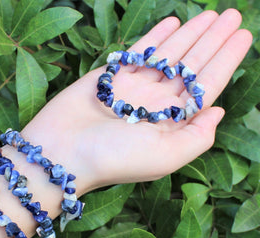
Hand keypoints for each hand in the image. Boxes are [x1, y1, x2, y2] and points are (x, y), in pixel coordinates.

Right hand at [22, 9, 251, 193]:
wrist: (60, 152)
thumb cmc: (112, 158)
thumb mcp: (165, 157)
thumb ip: (198, 137)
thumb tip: (219, 110)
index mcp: (170, 123)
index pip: (204, 87)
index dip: (226, 60)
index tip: (243, 36)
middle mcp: (154, 104)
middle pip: (189, 67)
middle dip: (212, 41)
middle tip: (232, 16)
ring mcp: (131, 88)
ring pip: (167, 55)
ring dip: (189, 34)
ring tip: (210, 14)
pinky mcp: (109, 76)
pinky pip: (137, 52)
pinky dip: (155, 37)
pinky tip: (172, 23)